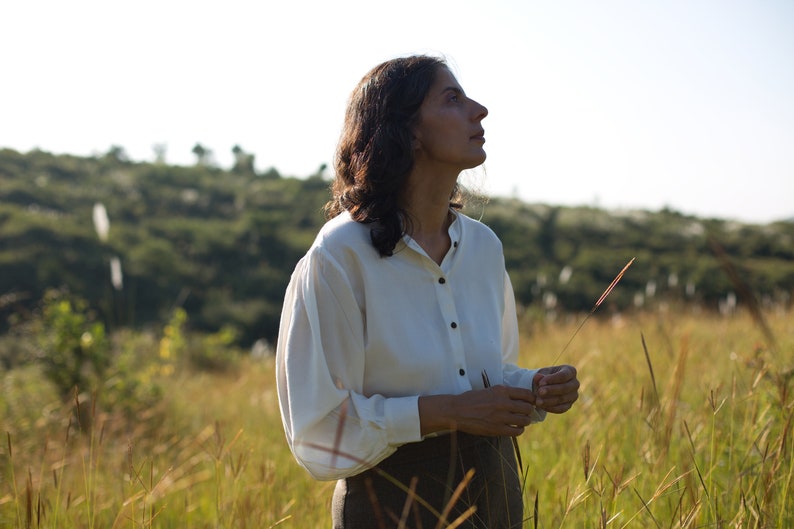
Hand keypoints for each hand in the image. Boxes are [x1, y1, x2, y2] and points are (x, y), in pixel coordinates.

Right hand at [419, 385, 537, 436]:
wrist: (456, 411)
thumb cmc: (471, 399)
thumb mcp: (488, 390)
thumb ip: (503, 393)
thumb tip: (519, 398)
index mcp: (501, 390)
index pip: (526, 393)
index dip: (532, 398)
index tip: (531, 401)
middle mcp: (502, 402)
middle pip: (528, 407)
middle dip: (529, 410)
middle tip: (526, 412)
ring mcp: (500, 416)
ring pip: (524, 420)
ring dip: (525, 421)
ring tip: (522, 421)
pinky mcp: (497, 429)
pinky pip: (516, 431)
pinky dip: (519, 430)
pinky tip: (516, 428)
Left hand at [532, 365, 578, 413]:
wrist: (545, 387)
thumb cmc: (545, 377)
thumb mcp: (541, 374)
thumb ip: (539, 376)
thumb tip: (537, 377)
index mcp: (570, 371)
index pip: (563, 375)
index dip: (552, 379)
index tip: (540, 383)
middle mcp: (575, 383)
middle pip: (565, 388)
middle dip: (551, 390)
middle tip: (539, 392)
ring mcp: (573, 395)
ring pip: (563, 399)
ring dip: (549, 400)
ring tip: (538, 401)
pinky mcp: (569, 405)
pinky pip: (561, 408)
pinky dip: (551, 408)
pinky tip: (542, 406)